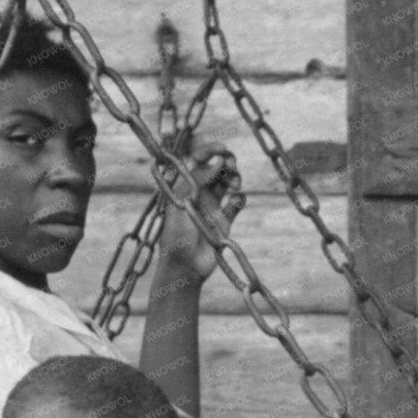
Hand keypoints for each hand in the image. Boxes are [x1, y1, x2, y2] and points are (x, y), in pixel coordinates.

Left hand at [157, 142, 244, 279]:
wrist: (185, 267)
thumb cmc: (177, 234)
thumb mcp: (184, 202)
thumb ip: (200, 180)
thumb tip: (219, 159)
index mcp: (185, 185)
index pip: (198, 160)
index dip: (210, 151)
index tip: (224, 150)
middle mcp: (200, 192)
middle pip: (217, 168)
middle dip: (227, 163)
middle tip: (231, 166)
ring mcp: (212, 206)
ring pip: (228, 183)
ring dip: (234, 178)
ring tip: (235, 185)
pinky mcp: (224, 221)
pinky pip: (236, 204)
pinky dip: (240, 199)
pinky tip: (236, 202)